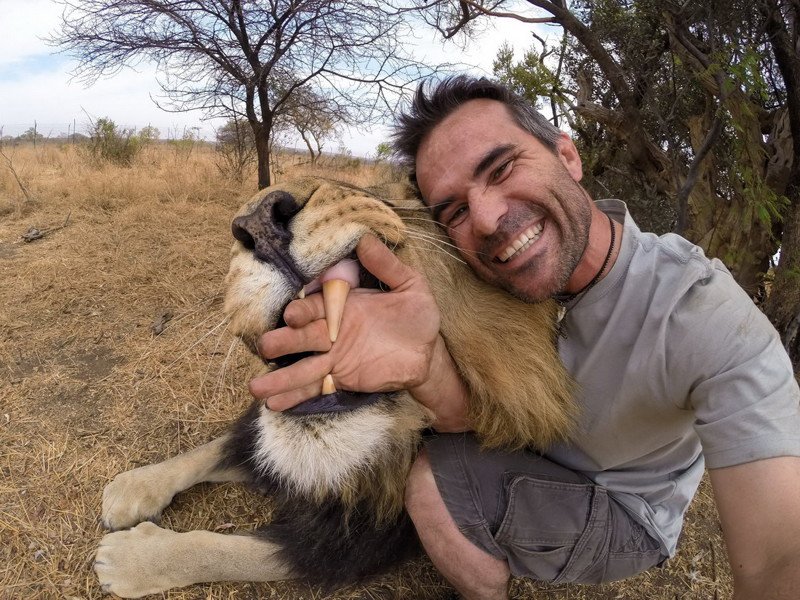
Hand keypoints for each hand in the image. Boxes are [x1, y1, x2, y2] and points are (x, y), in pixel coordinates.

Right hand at [249, 234, 446, 411]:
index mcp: (344, 305)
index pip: (317, 306)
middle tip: (266, 347)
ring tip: (256, 389)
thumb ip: (387, 266)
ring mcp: (334, 357)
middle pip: (302, 336)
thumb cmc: (418, 316)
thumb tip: (365, 238)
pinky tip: (274, 405)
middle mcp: (333, 331)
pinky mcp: (340, 378)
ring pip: (302, 366)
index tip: (292, 315)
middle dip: (283, 341)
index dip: (303, 310)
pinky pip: (315, 387)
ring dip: (279, 377)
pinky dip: (294, 397)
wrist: (429, 354)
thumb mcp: (410, 287)